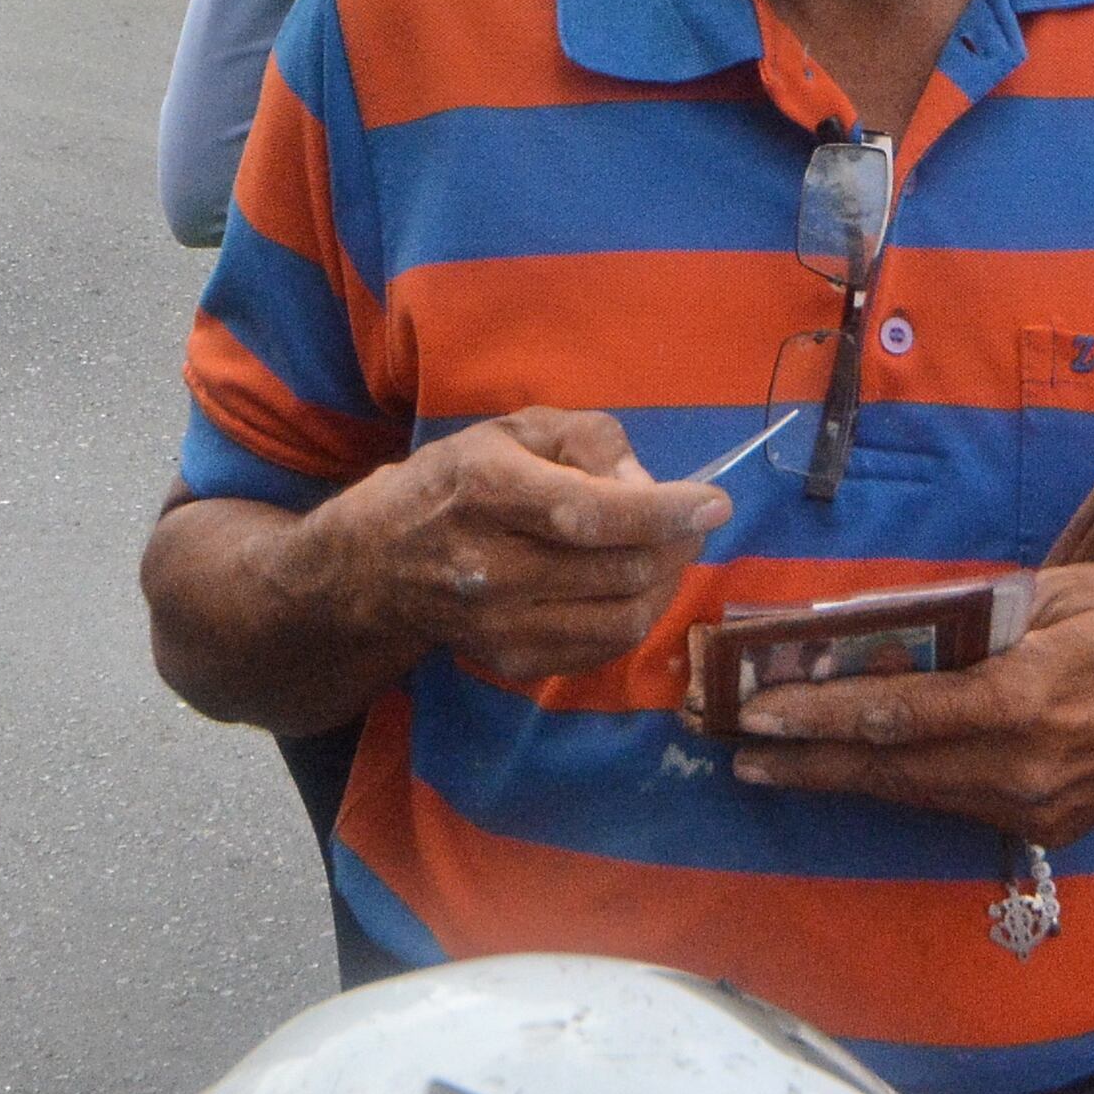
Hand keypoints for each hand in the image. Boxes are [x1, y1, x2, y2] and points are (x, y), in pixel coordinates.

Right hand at [308, 406, 728, 685]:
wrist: (378, 564)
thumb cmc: (456, 481)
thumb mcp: (514, 430)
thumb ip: (590, 440)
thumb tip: (647, 483)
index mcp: (488, 491)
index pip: (592, 513)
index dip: (664, 511)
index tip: (715, 502)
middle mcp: (489, 566)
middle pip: (616, 570)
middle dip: (675, 545)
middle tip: (692, 522)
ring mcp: (498, 625)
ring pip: (620, 618)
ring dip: (664, 584)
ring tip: (667, 553)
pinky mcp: (510, 662)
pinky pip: (602, 648)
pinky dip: (634, 615)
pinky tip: (630, 585)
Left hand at [730, 565, 1093, 850]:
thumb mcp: (1066, 589)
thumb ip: (975, 612)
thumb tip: (888, 622)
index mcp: (1027, 702)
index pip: (898, 716)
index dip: (819, 718)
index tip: (757, 714)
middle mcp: (1023, 770)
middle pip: (889, 772)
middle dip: (804, 763)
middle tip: (732, 751)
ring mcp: (1036, 808)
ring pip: (915, 797)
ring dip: (840, 782)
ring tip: (772, 766)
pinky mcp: (1047, 827)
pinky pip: (954, 805)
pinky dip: (900, 788)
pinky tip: (857, 774)